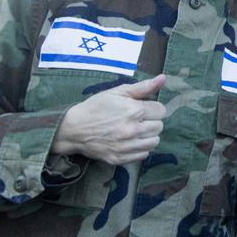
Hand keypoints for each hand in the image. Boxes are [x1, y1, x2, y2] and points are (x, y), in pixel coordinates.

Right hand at [51, 75, 166, 164]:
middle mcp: (133, 130)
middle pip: (159, 126)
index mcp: (134, 111)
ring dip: (148, 136)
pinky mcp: (120, 158)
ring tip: (135, 130)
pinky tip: (130, 141)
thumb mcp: (118, 92)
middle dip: (151, 121)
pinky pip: (144, 154)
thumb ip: (143, 87)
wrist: (73, 128)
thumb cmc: (96, 107)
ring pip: (154, 142)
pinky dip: (140, 148)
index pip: (161, 111)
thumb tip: (163, 78)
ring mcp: (126, 146)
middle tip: (137, 119)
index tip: (142, 108)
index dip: (152, 108)